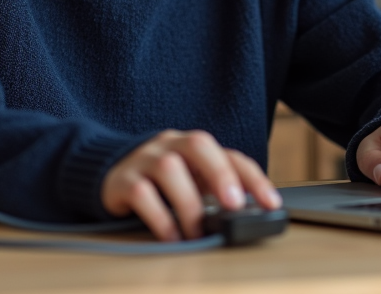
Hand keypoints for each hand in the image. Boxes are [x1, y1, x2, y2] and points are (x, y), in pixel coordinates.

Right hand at [101, 129, 282, 241]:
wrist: (108, 171)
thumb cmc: (160, 180)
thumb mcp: (190, 181)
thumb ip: (213, 193)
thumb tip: (245, 218)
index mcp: (194, 146)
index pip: (229, 154)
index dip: (253, 178)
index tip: (271, 203)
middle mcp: (170, 145)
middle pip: (198, 144)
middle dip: (220, 174)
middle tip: (233, 205)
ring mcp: (144, 159)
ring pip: (169, 168)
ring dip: (188, 204)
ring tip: (197, 232)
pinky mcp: (122, 179)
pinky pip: (141, 193)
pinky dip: (160, 218)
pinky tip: (172, 237)